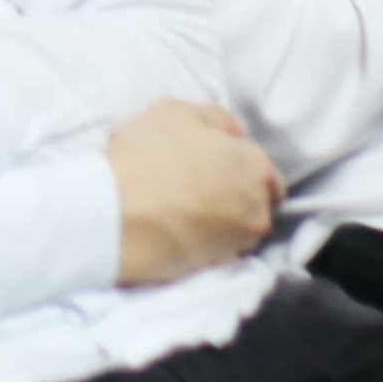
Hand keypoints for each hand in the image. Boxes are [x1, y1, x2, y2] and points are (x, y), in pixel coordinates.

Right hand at [107, 99, 281, 284]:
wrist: (114, 213)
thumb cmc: (148, 154)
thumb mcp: (178, 111)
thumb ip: (218, 120)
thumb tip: (236, 134)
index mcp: (256, 168)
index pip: (268, 174)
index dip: (243, 167)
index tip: (218, 163)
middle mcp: (257, 211)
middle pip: (259, 204)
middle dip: (240, 195)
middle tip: (204, 185)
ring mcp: (236, 245)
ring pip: (240, 230)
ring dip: (224, 220)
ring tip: (189, 207)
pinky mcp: (212, 269)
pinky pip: (219, 251)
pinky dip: (206, 241)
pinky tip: (180, 228)